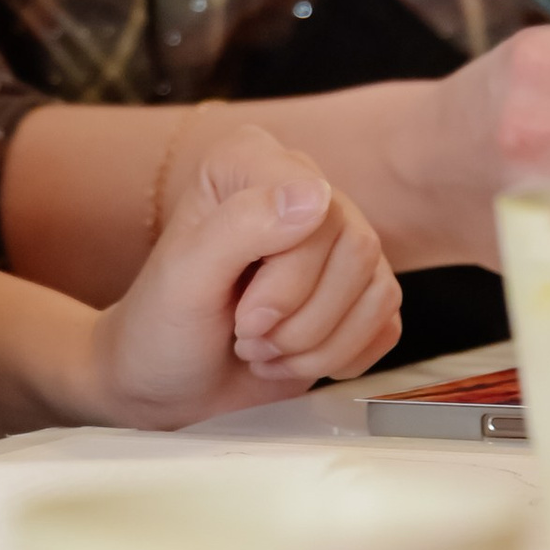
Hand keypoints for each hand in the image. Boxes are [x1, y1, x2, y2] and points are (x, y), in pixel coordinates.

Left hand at [85, 122, 400, 426]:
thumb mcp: (185, 276)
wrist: (168, 387)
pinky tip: (291, 358)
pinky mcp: (357, 295)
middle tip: (245, 334)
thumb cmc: (163, 326)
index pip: (317, 206)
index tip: (242, 314)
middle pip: (357, 248)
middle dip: (300, 318)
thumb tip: (317, 196)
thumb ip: (241, 226)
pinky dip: (339, 358)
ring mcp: (336, 245)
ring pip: (378, 290)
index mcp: (252, 162)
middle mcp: (302, 192)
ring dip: (316, 345)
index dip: (289, 277)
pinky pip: (386, 324)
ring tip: (261, 347)